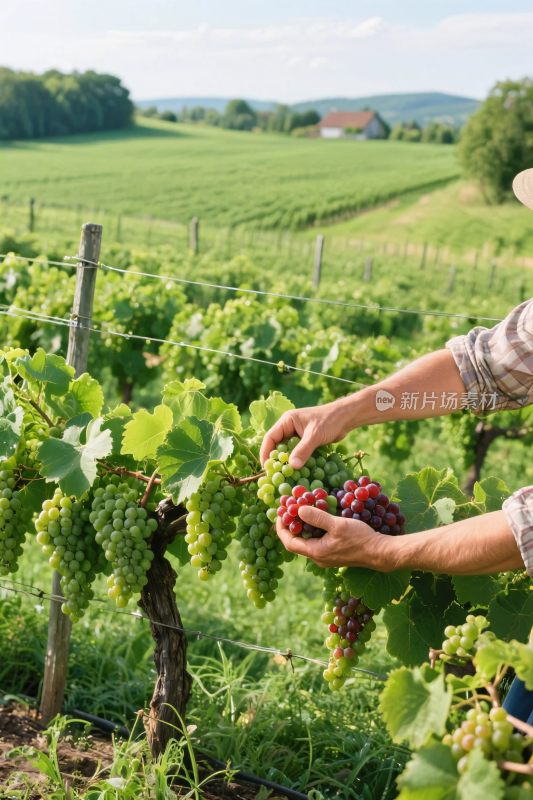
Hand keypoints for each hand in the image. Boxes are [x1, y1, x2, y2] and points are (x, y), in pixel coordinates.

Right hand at [260, 401, 348, 468]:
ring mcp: (298, 435)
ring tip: (285, 476)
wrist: (347, 417)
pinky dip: (297, 461)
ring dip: (287, 462)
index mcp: (287, 421)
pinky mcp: (306, 441)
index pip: (270, 437)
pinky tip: (298, 472)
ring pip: (288, 451)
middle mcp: (290, 427)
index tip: (266, 467)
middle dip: (276, 459)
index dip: (265, 452)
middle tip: (274, 475)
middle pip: (277, 445)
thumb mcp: (314, 436)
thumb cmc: (329, 420)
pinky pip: (298, 453)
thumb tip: (292, 467)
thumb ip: (303, 450)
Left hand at [275, 505, 395, 570]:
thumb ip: (317, 517)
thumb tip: (299, 510)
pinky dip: (313, 530)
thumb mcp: (337, 525)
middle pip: (296, 542)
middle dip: (291, 526)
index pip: (289, 542)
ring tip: (301, 511)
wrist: (380, 552)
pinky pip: (317, 542)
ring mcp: (326, 557)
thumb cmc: (359, 539)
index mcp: (316, 552)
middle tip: (289, 510)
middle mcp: (318, 558)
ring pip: (307, 542)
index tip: (280, 514)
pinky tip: (318, 519)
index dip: (281, 528)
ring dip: (302, 527)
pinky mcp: (334, 554)